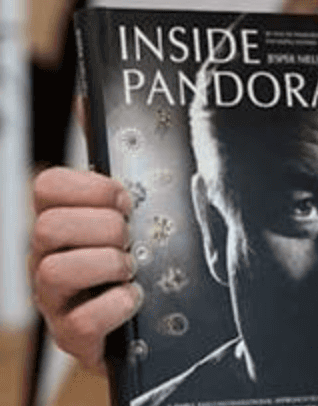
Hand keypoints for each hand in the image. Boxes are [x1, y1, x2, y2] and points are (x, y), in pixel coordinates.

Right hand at [30, 166, 141, 373]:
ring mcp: (55, 301)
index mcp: (61, 221)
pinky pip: (83, 321)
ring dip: (107, 264)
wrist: (151, 322)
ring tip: (131, 269)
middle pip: (46, 227)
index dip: (89, 186)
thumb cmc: (136, 258)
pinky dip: (116, 306)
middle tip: (129, 237)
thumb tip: (87, 100)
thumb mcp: (129, 209)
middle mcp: (48, 259)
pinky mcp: (72, 337)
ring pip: (55, 272)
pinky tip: (133, 299)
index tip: (123, 199)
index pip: (47, 186)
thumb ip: (112, 157)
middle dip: (103, 227)